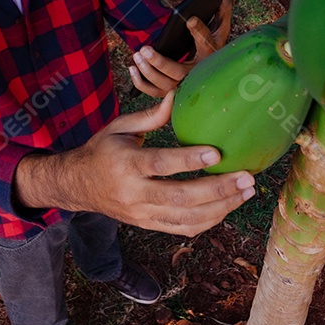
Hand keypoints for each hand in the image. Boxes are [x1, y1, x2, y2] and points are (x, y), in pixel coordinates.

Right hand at [14, 91, 254, 236]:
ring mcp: (142, 214)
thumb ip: (150, 116)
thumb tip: (177, 96)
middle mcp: (133, 193)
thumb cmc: (102, 150)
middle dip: (218, 189)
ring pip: (186, 219)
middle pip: (180, 198)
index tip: (217, 152)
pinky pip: (182, 229)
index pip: (160, 164)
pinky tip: (228, 207)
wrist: (78, 186)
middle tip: (247, 178)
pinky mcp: (148, 225)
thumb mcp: (119, 127)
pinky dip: (208, 221)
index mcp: (125, 164)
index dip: (189, 160)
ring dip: (221, 208)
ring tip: (246, 193)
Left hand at [130, 0, 232, 96]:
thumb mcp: (220, 31)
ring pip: (162, 84)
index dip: (199, 30)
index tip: (189, 19)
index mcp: (209, 56)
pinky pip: (152, 92)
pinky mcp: (169, 93)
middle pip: (176, 72)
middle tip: (144, 49)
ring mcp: (182, 86)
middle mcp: (196, 75)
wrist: (210, 73)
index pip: (205, 42)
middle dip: (159, 62)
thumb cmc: (211, 46)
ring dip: (147, 71)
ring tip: (137, 54)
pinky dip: (140, 82)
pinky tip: (132, 68)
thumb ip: (223, 14)